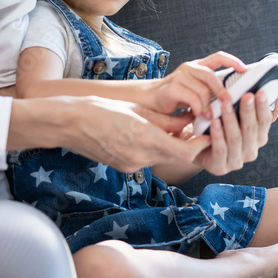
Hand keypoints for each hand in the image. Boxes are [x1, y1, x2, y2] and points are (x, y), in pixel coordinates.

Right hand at [59, 96, 207, 172]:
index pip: (185, 152)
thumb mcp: (137, 109)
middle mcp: (140, 158)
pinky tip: (151, 137)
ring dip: (172, 148)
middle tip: (198, 132)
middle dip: (190, 146)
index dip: (200, 145)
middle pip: (177, 158)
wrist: (69, 124)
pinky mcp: (124, 167)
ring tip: (175, 131)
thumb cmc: (101, 109)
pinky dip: (155, 150)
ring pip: (163, 159)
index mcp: (145, 139)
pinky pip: (147, 160)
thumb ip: (165, 119)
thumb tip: (189, 119)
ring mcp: (131, 165)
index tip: (208, 133)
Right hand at [142, 51, 246, 118]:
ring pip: (202, 89)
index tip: (245, 70)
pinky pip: (192, 98)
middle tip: (229, 102)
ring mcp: (180, 76)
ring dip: (209, 105)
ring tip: (211, 116)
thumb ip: (210, 90)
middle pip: (210, 74)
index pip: (218, 56)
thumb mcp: (196, 91)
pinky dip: (199, 109)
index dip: (233, 61)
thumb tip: (233, 98)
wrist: (151, 100)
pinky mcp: (173, 87)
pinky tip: (200, 116)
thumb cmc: (177, 98)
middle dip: (222, 90)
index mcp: (198, 66)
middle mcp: (189, 67)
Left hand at [192, 87, 274, 175]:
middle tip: (247, 95)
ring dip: (231, 119)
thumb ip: (247, 102)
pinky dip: (218, 135)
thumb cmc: (217, 125)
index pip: (266, 121)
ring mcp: (237, 161)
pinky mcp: (220, 167)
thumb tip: (265, 82)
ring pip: (236, 138)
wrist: (195, 146)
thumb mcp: (234, 113)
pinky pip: (220, 149)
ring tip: (226, 104)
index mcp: (259, 137)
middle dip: (249, 111)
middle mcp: (251, 150)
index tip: (261, 91)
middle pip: (252, 129)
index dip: (265, 107)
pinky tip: (214, 122)